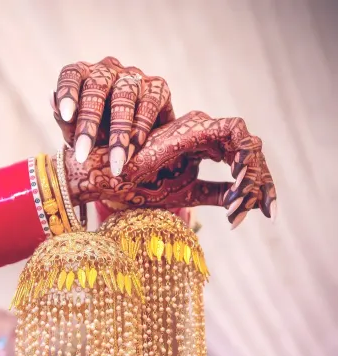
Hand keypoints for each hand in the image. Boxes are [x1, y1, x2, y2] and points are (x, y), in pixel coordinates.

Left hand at [53, 57, 174, 175]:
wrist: (131, 143)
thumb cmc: (96, 134)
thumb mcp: (76, 132)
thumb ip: (65, 120)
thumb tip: (51, 100)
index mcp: (83, 76)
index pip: (72, 75)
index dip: (68, 92)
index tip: (65, 115)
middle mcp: (108, 70)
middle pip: (97, 87)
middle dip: (90, 123)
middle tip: (83, 154)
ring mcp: (134, 77)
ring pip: (124, 96)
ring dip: (119, 132)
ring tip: (115, 161)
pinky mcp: (158, 88)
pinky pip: (149, 106)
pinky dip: (140, 129)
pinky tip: (134, 149)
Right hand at [63, 111, 276, 226]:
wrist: (106, 179)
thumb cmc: (136, 187)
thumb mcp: (184, 194)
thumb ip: (214, 193)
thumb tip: (241, 202)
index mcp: (202, 146)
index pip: (242, 161)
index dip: (259, 185)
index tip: (265, 212)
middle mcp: (205, 132)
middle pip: (251, 151)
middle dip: (263, 182)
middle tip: (266, 211)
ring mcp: (201, 126)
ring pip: (248, 143)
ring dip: (253, 175)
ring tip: (243, 204)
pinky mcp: (196, 127)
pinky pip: (236, 137)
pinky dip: (243, 161)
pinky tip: (237, 185)